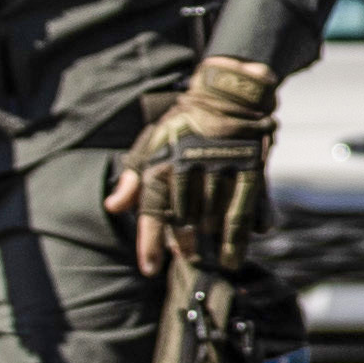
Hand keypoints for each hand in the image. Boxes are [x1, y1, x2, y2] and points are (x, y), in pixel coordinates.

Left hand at [106, 54, 280, 277]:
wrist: (227, 94)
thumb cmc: (183, 123)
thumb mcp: (150, 143)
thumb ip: (132, 178)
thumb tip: (113, 207)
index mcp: (162, 162)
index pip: (152, 211)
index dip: (149, 243)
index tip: (149, 268)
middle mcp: (190, 168)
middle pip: (186, 221)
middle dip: (185, 244)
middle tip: (187, 256)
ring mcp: (222, 169)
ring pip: (216, 219)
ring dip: (217, 244)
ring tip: (219, 262)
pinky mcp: (250, 168)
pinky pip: (246, 208)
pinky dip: (244, 232)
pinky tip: (241, 248)